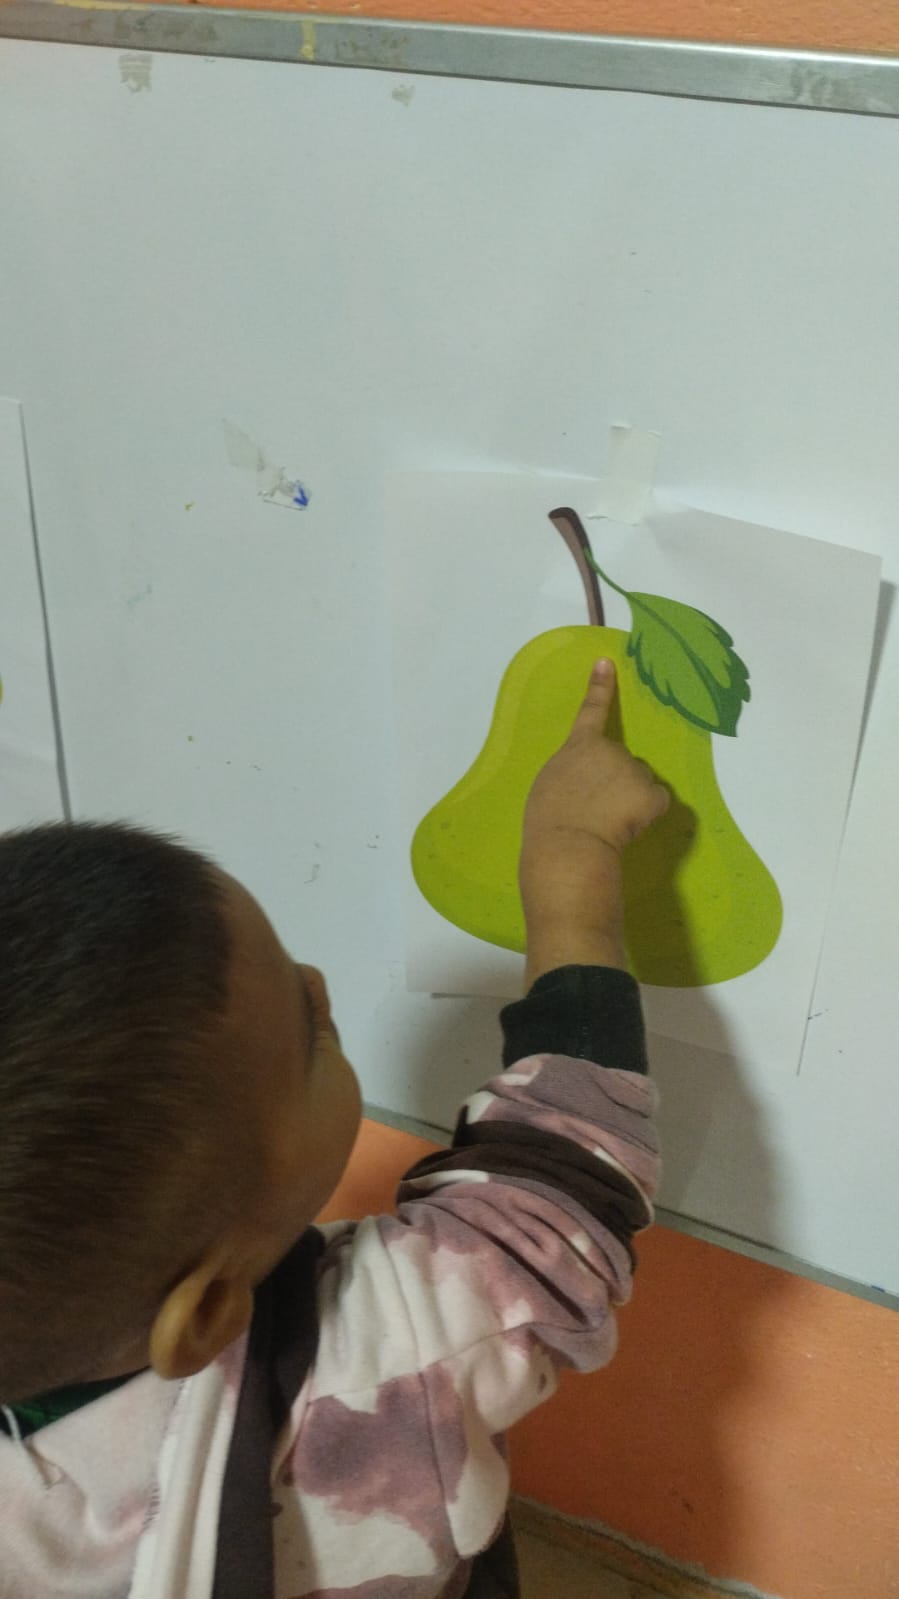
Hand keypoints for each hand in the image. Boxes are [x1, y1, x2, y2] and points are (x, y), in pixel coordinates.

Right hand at [519, 658, 668, 982]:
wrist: (569, 846)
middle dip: (616, 782)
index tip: (606, 663)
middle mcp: (611, 750)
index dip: (599, 687)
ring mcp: (634, 770)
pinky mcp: (652, 793)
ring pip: (639, 784)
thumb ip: (572, 772)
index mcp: (578, 747)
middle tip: (597, 810)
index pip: (591, 710)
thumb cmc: (550, 821)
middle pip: (622, 763)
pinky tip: (628, 828)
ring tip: (609, 823)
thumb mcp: (551, 785)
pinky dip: (647, 814)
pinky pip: (655, 803)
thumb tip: (587, 780)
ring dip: (630, 800)